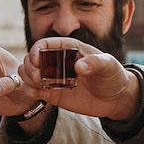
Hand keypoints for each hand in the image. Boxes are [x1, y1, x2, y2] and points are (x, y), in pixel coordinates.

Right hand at [20, 37, 140, 120]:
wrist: (115, 98)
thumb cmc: (113, 75)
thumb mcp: (108, 65)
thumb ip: (95, 63)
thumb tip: (78, 67)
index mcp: (67, 48)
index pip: (44, 44)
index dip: (36, 50)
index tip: (36, 60)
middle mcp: (56, 61)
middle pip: (31, 59)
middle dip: (29, 67)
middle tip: (37, 77)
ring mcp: (53, 77)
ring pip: (28, 73)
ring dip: (27, 78)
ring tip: (38, 85)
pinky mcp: (52, 93)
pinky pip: (33, 90)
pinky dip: (30, 91)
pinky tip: (40, 94)